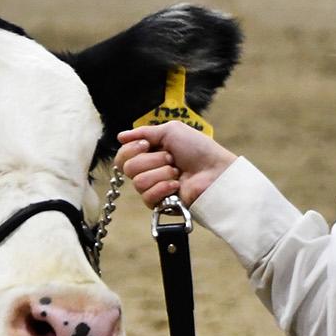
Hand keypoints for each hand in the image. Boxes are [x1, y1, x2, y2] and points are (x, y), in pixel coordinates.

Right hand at [114, 121, 236, 208]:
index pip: (123, 155)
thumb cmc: (198, 149)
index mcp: (149, 153)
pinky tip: (176, 185)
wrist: (215, 171)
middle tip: (171, 159)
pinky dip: (162, 188)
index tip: (148, 144)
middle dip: (151, 160)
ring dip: (160, 174)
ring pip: (138, 182)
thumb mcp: (171, 131)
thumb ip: (144, 132)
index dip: (131, 149)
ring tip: (177, 172)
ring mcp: (154, 188)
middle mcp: (149, 170)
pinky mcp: (160, 204)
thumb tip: (120, 136)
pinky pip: (147, 197)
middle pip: (128, 168)